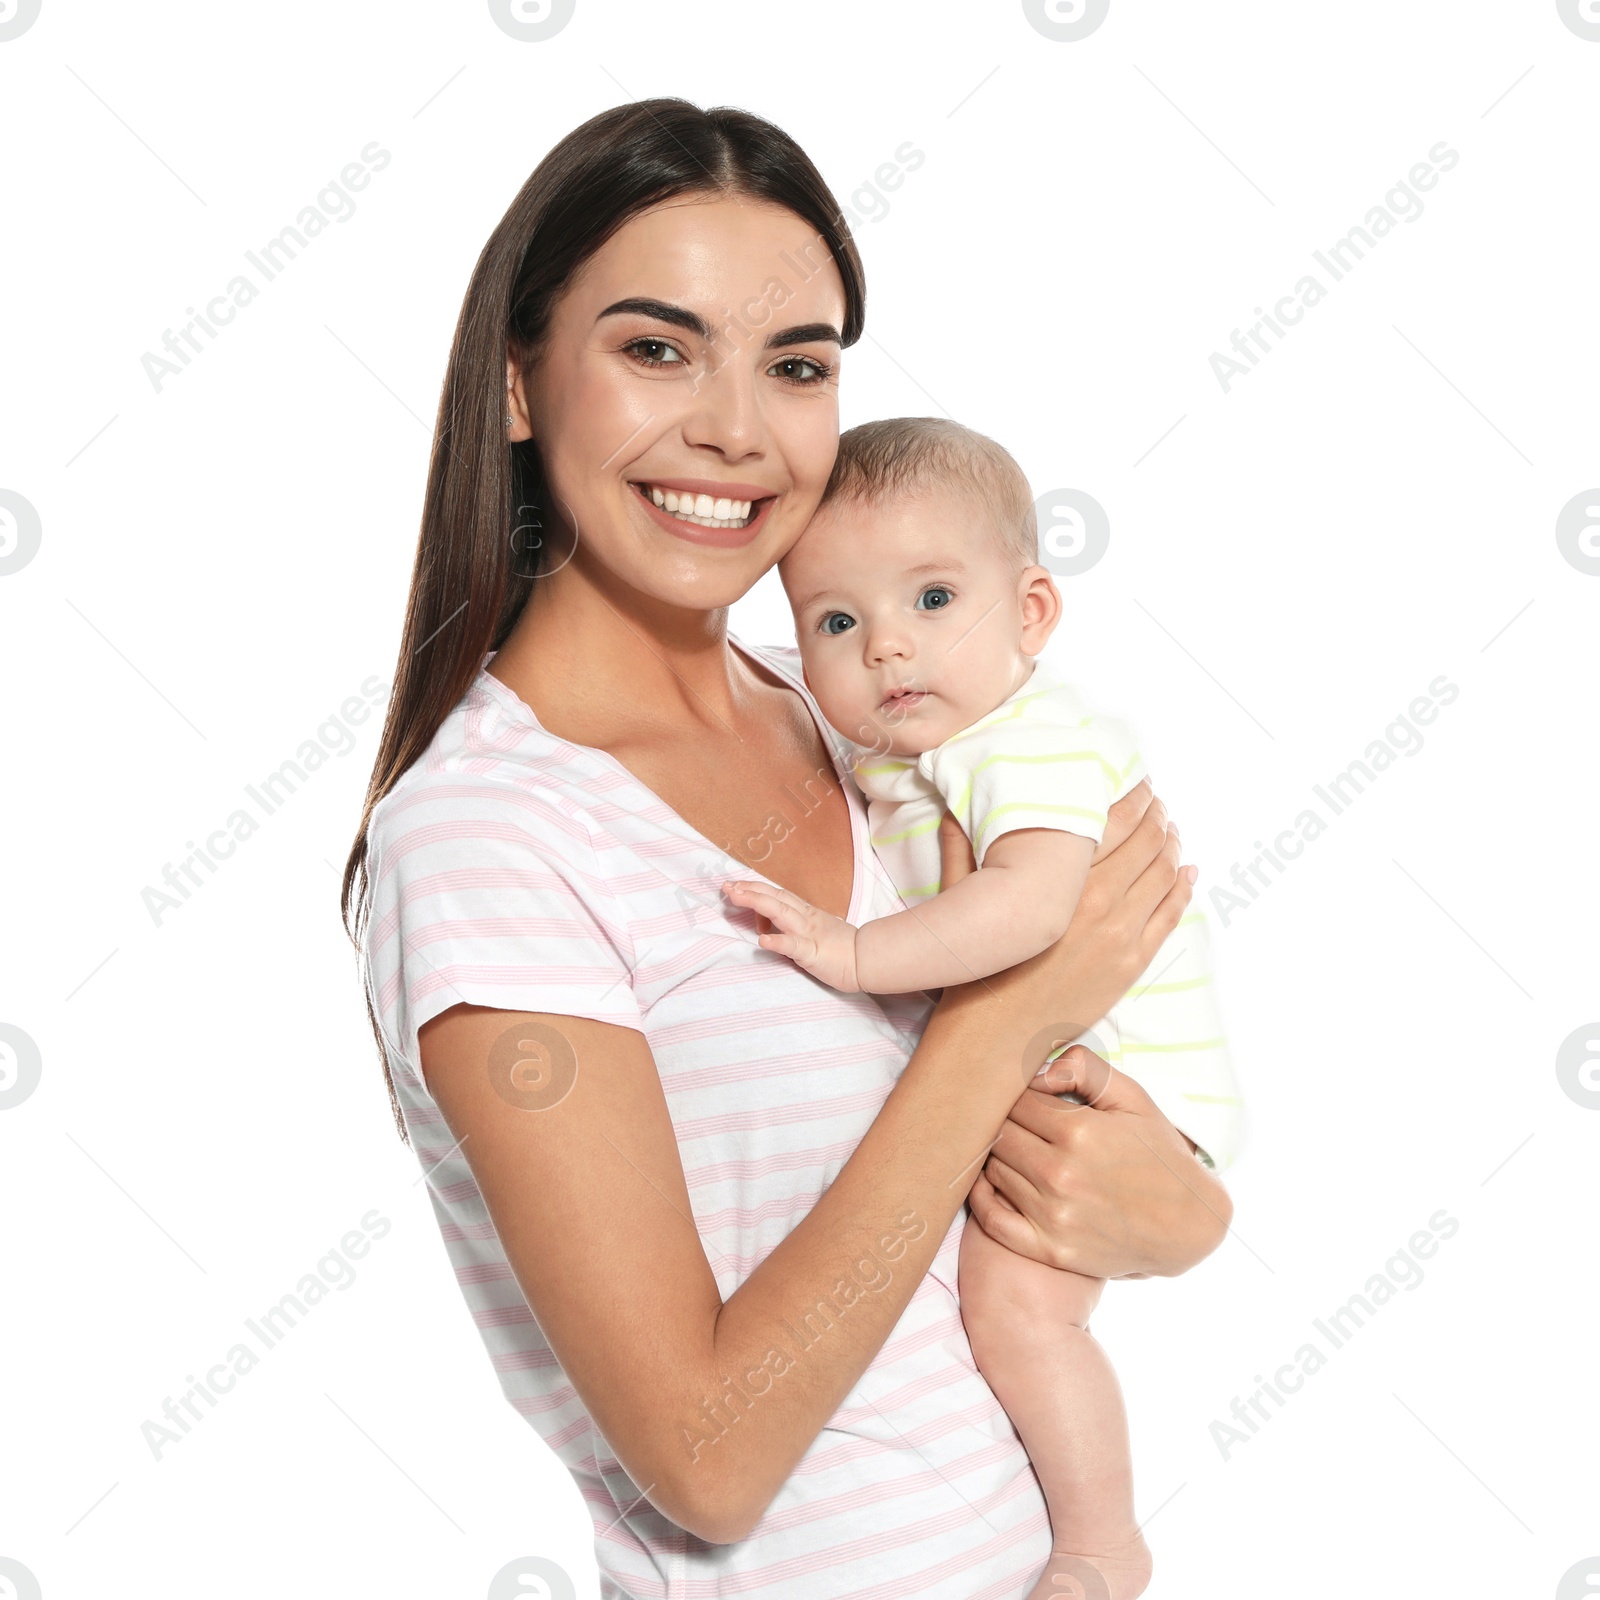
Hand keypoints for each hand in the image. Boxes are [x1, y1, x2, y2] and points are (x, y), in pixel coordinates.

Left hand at [722, 880, 860, 990]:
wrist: (869, 960)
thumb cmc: (843, 948)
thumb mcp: (817, 931)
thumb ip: (796, 926)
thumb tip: (772, 927)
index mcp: (806, 914)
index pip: (778, 895)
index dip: (757, 888)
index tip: (736, 884)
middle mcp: (805, 918)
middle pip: (775, 898)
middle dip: (749, 890)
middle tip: (726, 886)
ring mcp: (809, 934)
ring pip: (780, 913)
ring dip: (756, 902)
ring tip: (735, 896)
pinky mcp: (813, 953)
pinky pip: (794, 946)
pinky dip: (777, 942)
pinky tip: (761, 941)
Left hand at [968, 1043, 1233, 1278]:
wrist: (1188, 1226)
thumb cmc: (1158, 1156)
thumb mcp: (1134, 1099)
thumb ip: (1086, 1069)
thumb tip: (1039, 1072)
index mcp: (1079, 1132)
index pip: (1016, 1101)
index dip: (1018, 1095)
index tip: (1028, 1100)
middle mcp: (1061, 1175)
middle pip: (999, 1134)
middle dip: (1005, 1123)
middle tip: (1018, 1124)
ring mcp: (1053, 1216)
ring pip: (993, 1170)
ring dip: (997, 1157)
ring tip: (1016, 1150)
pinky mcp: (1050, 1250)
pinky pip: (992, 1219)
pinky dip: (982, 1198)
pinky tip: (992, 1183)